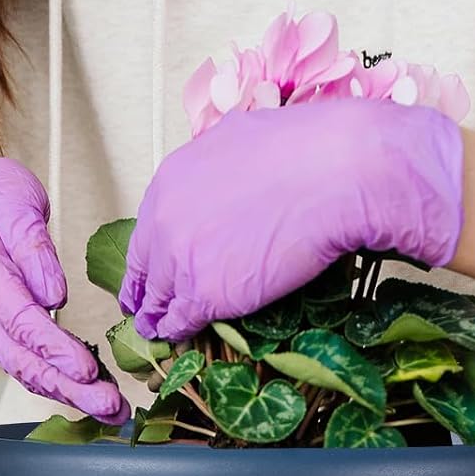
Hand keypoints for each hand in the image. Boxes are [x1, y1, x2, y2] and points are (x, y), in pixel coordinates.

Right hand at [0, 156, 129, 422]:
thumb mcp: (14, 198)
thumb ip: (32, 245)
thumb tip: (54, 293)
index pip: (18, 320)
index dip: (53, 348)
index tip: (88, 368)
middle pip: (21, 358)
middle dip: (68, 387)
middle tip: (112, 405)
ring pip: (23, 368)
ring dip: (67, 393)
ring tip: (111, 410)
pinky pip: (25, 361)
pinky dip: (57, 381)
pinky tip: (89, 393)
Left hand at [118, 98, 464, 340]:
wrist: (333, 174)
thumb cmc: (304, 150)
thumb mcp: (239, 137)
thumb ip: (217, 159)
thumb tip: (223, 159)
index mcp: (171, 181)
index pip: (149, 228)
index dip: (151, 252)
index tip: (149, 266)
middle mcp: (165, 221)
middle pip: (146, 265)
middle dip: (144, 287)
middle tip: (140, 304)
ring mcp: (182, 259)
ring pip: (159, 297)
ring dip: (156, 315)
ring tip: (153, 329)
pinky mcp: (205, 293)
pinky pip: (180, 320)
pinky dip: (176, 332)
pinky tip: (174, 338)